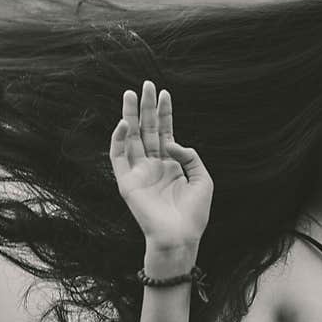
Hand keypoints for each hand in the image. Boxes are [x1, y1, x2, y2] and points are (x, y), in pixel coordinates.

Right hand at [109, 80, 212, 249]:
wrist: (181, 237)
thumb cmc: (194, 213)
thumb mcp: (202, 179)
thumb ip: (191, 157)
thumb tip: (172, 142)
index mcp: (172, 165)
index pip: (166, 132)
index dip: (165, 113)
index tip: (165, 92)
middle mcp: (154, 165)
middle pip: (148, 130)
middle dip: (147, 107)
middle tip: (146, 84)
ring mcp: (139, 172)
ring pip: (131, 137)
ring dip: (130, 115)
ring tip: (130, 94)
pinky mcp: (126, 182)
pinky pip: (118, 157)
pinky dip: (118, 139)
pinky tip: (125, 123)